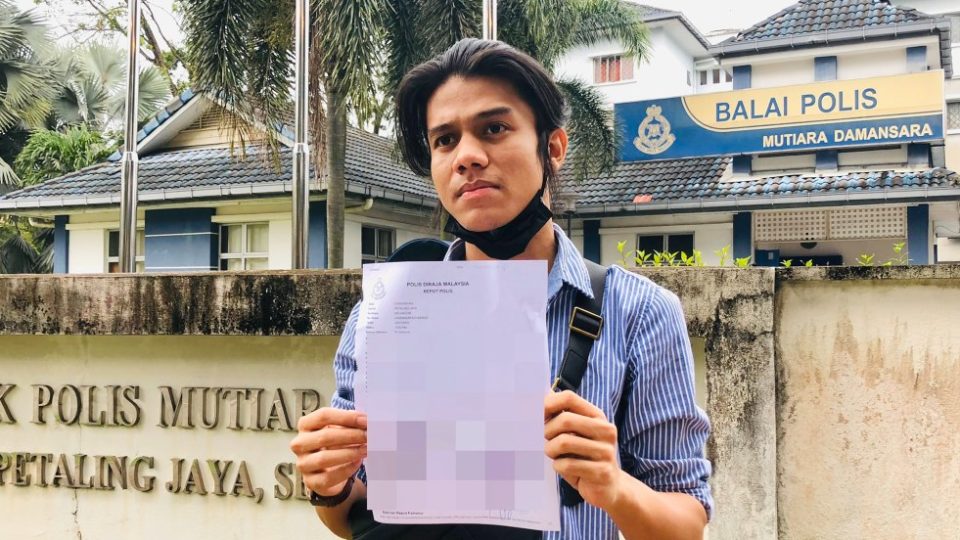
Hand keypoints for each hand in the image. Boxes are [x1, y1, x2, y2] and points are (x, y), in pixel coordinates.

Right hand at [290, 407, 367, 496]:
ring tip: (366, 449)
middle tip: (369, 435)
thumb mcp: (339, 429)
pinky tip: (358, 462)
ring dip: (349, 452)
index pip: (323, 416)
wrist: (329, 469)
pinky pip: (329, 477)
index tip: (366, 420)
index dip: (347, 417)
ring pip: (324, 458)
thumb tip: (367, 421)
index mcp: (305, 425)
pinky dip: (346, 469)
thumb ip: (349, 423)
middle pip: (325, 436)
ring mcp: (303, 464)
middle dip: (351, 435)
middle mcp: (300, 444)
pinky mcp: (310, 481)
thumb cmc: (335, 443)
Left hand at [544, 390, 621, 509]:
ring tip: (554, 455)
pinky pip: (567, 464)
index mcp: (597, 416)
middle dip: (547, 431)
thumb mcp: (575, 432)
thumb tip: (539, 393)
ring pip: (564, 442)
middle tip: (546, 439)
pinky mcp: (602, 472)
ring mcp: (606, 451)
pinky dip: (558, 466)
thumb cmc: (585, 456)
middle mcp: (605, 430)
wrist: (609, 487)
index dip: (547, 404)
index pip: (569, 397)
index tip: (537, 414)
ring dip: (550, 450)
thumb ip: (559, 414)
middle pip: (565, 420)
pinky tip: (565, 468)